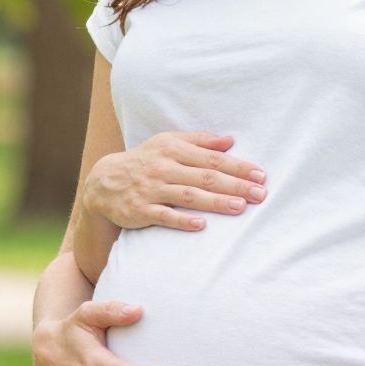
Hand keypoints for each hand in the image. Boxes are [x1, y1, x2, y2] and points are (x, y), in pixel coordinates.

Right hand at [81, 132, 266, 231]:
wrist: (104, 181)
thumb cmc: (145, 160)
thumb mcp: (168, 143)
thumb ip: (199, 141)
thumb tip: (229, 140)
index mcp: (173, 149)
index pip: (211, 157)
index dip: (237, 166)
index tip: (260, 175)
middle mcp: (163, 167)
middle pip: (204, 176)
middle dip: (234, 184)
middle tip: (260, 194)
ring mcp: (152, 189)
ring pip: (188, 195)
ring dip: (215, 201)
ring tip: (239, 207)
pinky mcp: (140, 210)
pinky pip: (164, 215)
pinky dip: (182, 220)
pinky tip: (202, 225)